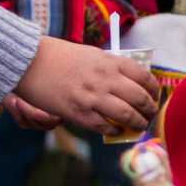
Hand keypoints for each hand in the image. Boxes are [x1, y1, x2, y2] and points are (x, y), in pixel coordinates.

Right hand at [12, 38, 159, 135]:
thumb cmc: (61, 57)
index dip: (154, 90)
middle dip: (149, 110)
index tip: (154, 97)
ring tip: (139, 126)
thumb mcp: (93, 55)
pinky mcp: (79, 113)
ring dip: (137, 123)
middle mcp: (107, 79)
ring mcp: (93, 98)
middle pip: (140, 99)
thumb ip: (112, 68)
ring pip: (127, 115)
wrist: (31, 62)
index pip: (145, 78)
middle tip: (149, 115)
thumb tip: (129, 85)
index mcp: (112, 62)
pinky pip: (104, 127)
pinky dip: (113, 130)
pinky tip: (115, 130)